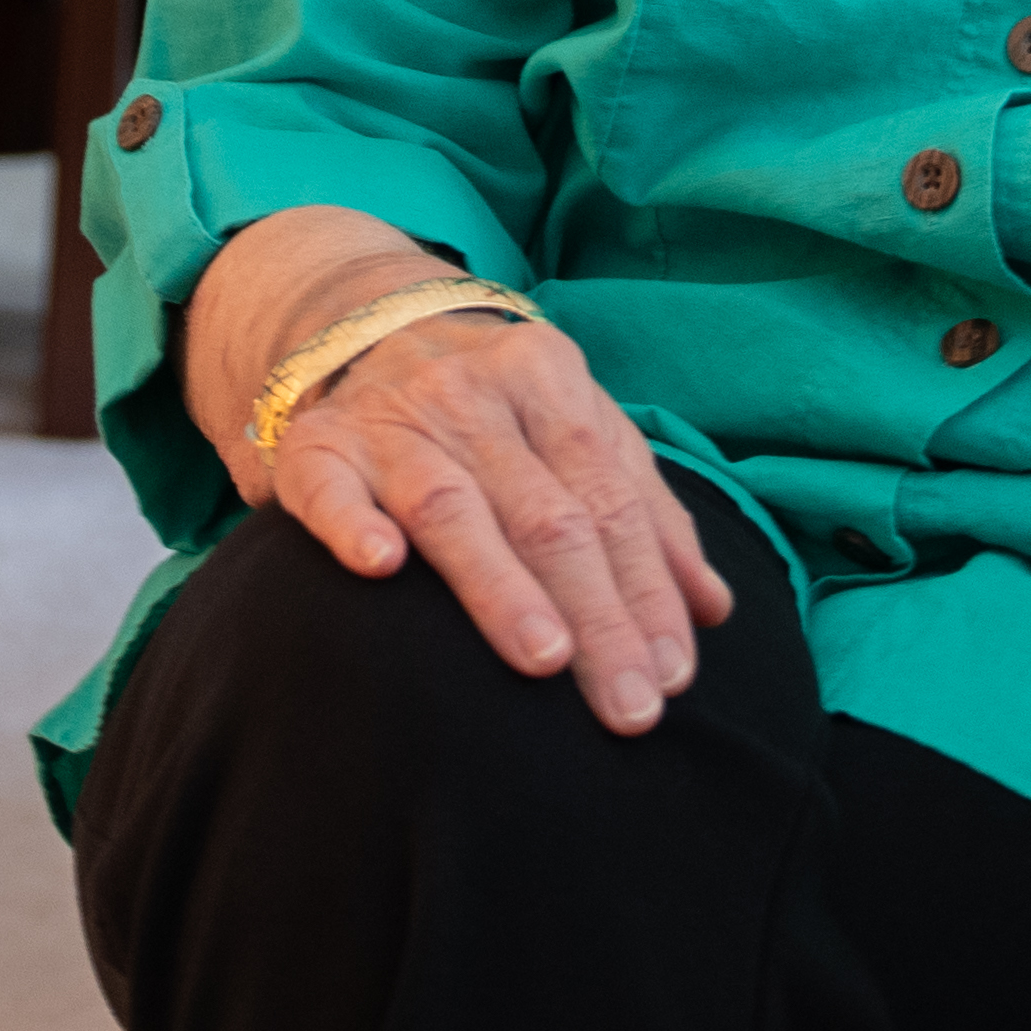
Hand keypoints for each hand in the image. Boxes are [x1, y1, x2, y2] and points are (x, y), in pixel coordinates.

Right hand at [187, 202, 733, 732]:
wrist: (362, 323)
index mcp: (548, 376)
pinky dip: (355, 525)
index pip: (610, 497)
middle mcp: (471, 392)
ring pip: (454, 507)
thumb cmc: (494, 402)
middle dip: (596, 616)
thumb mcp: (578, 426)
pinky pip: (331, 487)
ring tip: (545, 659)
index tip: (673, 674)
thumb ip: (646, 512)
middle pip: (547, 514)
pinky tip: (382, 567)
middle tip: (628, 707)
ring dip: (502, 586)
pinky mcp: (317, 447)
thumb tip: (713, 609)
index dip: (646, 588)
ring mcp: (391, 418)